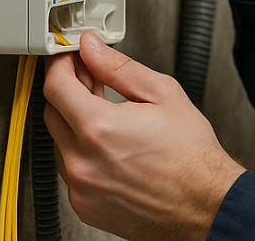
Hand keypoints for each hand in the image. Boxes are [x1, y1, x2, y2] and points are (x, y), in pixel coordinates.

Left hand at [44, 32, 244, 240]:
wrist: (203, 202)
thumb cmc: (190, 154)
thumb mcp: (163, 94)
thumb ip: (120, 68)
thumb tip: (94, 49)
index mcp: (100, 129)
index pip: (56, 87)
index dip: (60, 64)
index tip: (69, 55)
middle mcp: (82, 161)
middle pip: (52, 112)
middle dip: (67, 88)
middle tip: (90, 75)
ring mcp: (80, 187)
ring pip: (59, 141)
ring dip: (74, 119)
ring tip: (106, 108)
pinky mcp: (83, 205)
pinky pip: (70, 168)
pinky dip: (82, 149)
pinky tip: (109, 140)